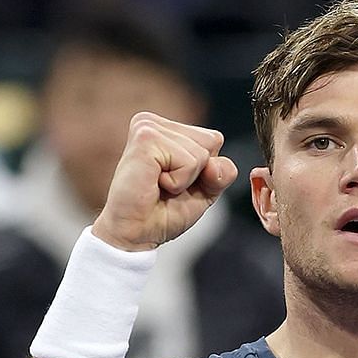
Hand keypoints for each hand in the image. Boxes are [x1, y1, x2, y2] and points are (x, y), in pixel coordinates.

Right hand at [90, 113, 238, 252]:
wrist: (134, 234)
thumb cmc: (161, 213)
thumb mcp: (205, 191)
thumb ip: (222, 173)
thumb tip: (214, 163)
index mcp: (165, 128)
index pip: (213, 139)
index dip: (205, 170)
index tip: (175, 183)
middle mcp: (154, 122)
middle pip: (211, 141)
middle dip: (196, 173)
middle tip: (165, 186)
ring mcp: (148, 128)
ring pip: (201, 153)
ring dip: (185, 180)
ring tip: (158, 186)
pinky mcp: (145, 139)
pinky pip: (189, 161)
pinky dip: (177, 182)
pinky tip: (154, 184)